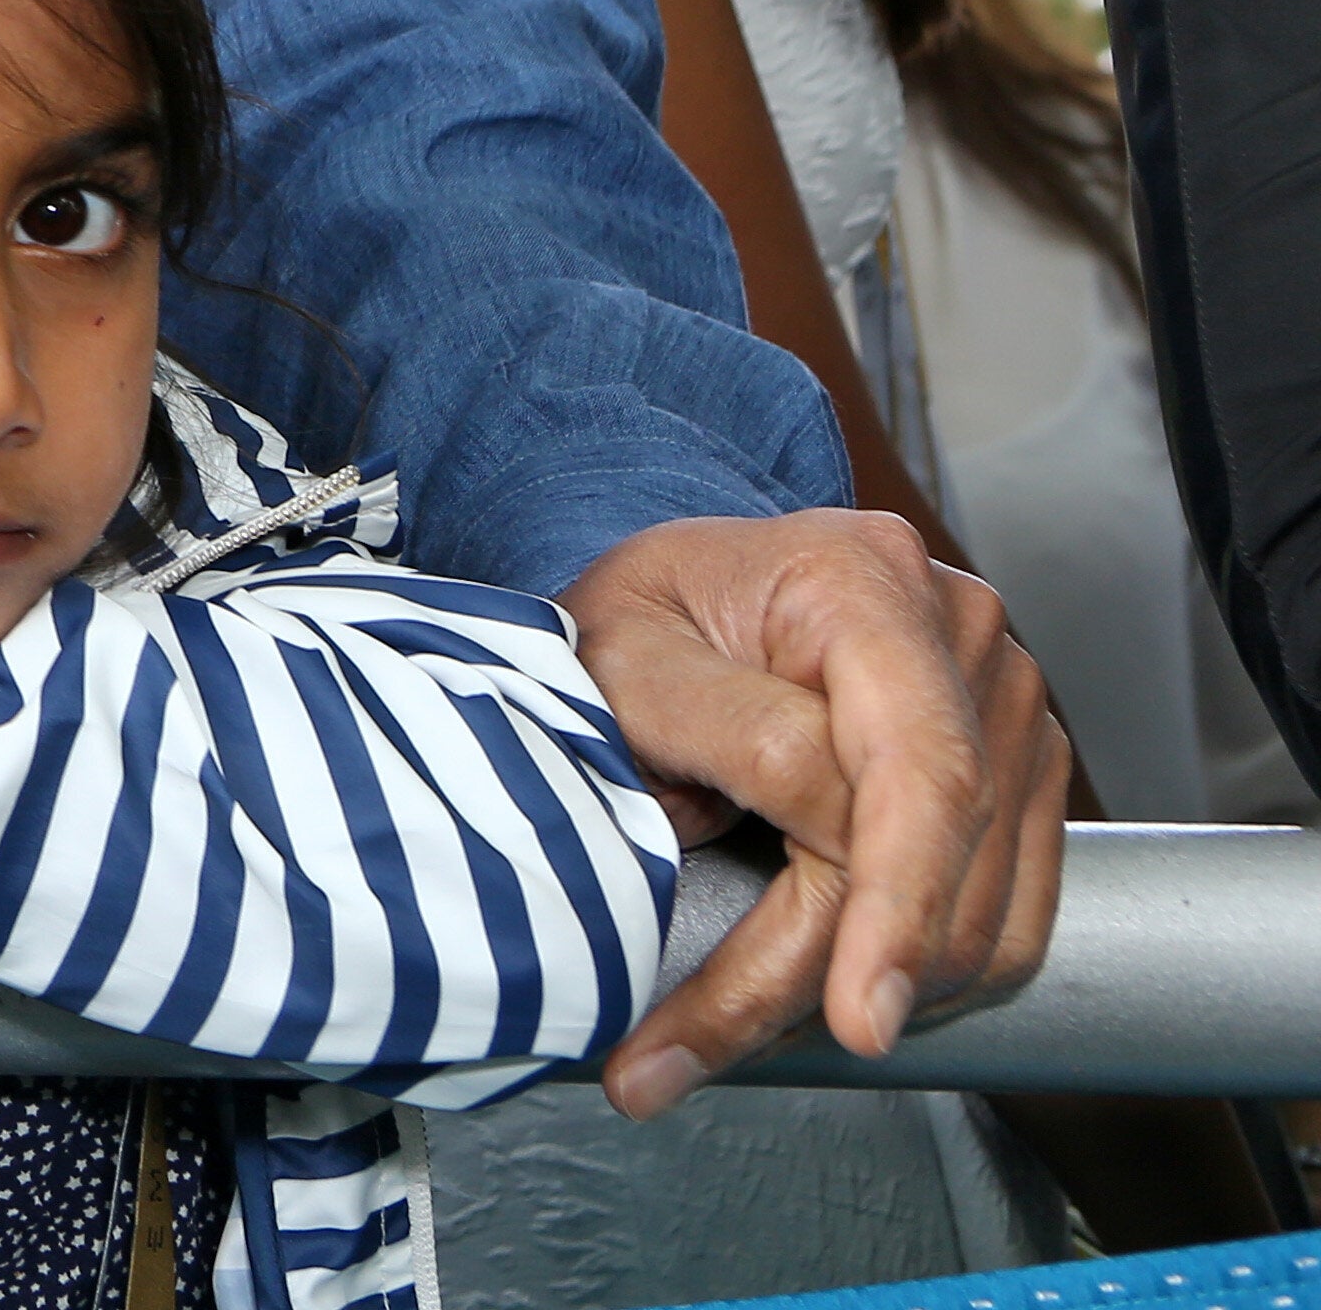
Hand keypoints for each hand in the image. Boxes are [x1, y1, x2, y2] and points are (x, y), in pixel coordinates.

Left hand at [561, 509, 1068, 1114]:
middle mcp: (961, 634)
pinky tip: (811, 987)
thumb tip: (812, 845)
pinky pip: (1003, 919)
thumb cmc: (646, 617)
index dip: (890, 910)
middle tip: (674, 1056)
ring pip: (983, 913)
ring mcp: (1006, 705)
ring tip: (720, 1025)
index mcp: (864, 582)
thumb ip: (719, 733)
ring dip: (866, 993)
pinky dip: (915, 976)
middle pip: (945, 857)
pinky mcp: (1018, 774)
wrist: (686, 596)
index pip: (918, 775)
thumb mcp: (621, 653)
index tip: (856, 1020)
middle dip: (826, 980)